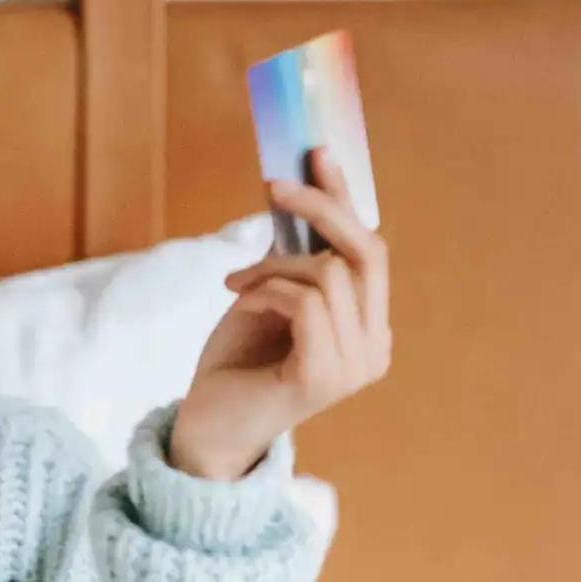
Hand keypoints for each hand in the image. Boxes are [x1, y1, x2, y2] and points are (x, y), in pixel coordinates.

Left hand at [165, 145, 392, 480]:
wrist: (206, 427)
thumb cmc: (236, 364)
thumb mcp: (270, 296)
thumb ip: (297, 257)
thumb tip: (301, 191)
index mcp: (370, 330)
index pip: (372, 251)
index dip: (347, 200)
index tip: (318, 154)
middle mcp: (374, 349)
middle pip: (367, 252)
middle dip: (320, 208)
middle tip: (274, 185)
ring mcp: (355, 367)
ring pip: (329, 273)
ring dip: (274, 265)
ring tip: (239, 284)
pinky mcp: (322, 376)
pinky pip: (303, 301)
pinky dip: (265, 290)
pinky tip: (239, 303)